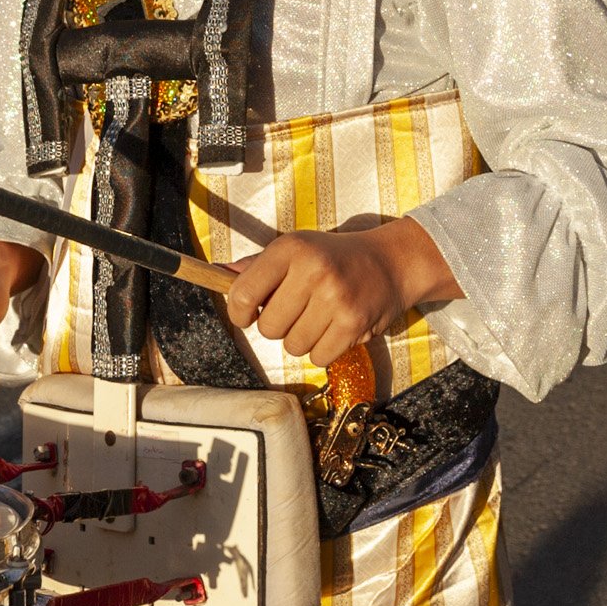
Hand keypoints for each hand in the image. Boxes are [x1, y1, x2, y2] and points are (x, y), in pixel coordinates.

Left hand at [225, 221, 458, 370]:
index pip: (243, 293)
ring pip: (292, 347)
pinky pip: (318, 357)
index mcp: (290, 249)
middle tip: (295, 311)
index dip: (239, 312)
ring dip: (301, 339)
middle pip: (268, 329)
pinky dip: (322, 350)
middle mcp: (312, 271)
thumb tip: (216, 273)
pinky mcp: (353, 323)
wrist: (390, 262)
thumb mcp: (295, 249)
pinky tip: (333, 328)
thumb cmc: (334, 257)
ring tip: (317, 317)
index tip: (247, 315)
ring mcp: (334, 298)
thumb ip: (256, 266)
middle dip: (277, 327)